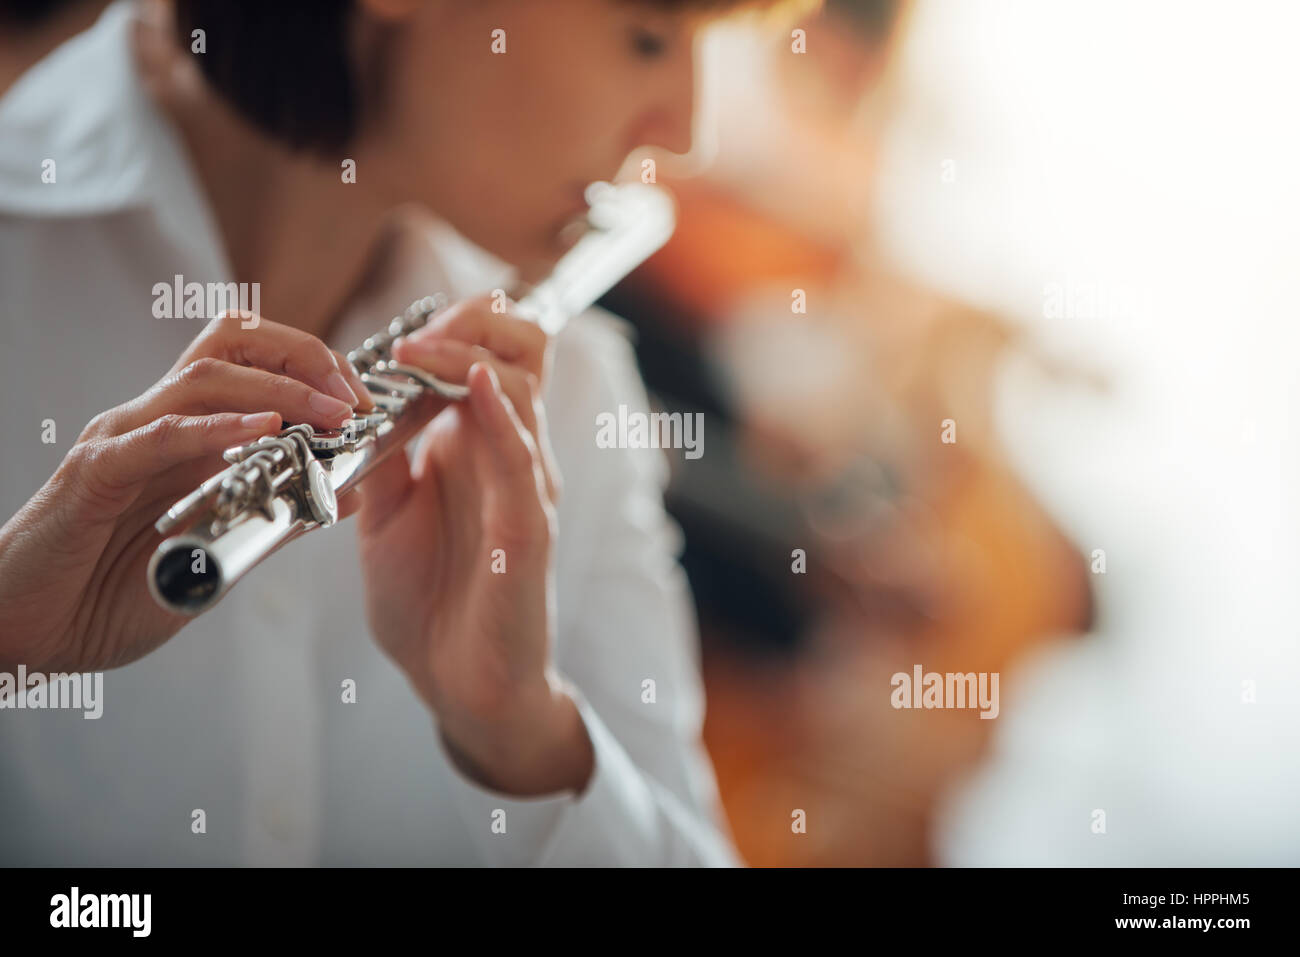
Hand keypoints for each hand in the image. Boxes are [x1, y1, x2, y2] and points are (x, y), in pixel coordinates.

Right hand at [0, 311, 369, 672]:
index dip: (317, 369)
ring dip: (280, 390)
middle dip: (305, 356)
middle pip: (232, 342)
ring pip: (204, 377)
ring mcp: (124, 440)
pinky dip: (214, 428)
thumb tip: (349, 491)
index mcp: (189, 435)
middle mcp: (157, 422)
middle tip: (353, 399)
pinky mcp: (95, 473)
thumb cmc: (109, 592)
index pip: (255, 361)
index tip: (367, 407)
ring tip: (330, 412)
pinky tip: (263, 432)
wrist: (24, 630)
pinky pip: (158, 435)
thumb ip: (279, 518)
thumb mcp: (219, 554)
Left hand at [356, 296, 593, 795]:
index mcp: (481, 450)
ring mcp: (527, 492)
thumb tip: (352, 401)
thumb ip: (381, 458)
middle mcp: (513, 460)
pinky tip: (473, 390)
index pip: (495, 358)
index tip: (408, 326)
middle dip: (473, 326)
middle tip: (417, 332)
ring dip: (468, 359)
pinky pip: (522, 462)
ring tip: (418, 350)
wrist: (458, 684)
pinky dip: (501, 419)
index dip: (462, 326)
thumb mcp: (385, 515)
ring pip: (522, 395)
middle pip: (525, 357)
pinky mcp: (529, 533)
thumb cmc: (429, 602)